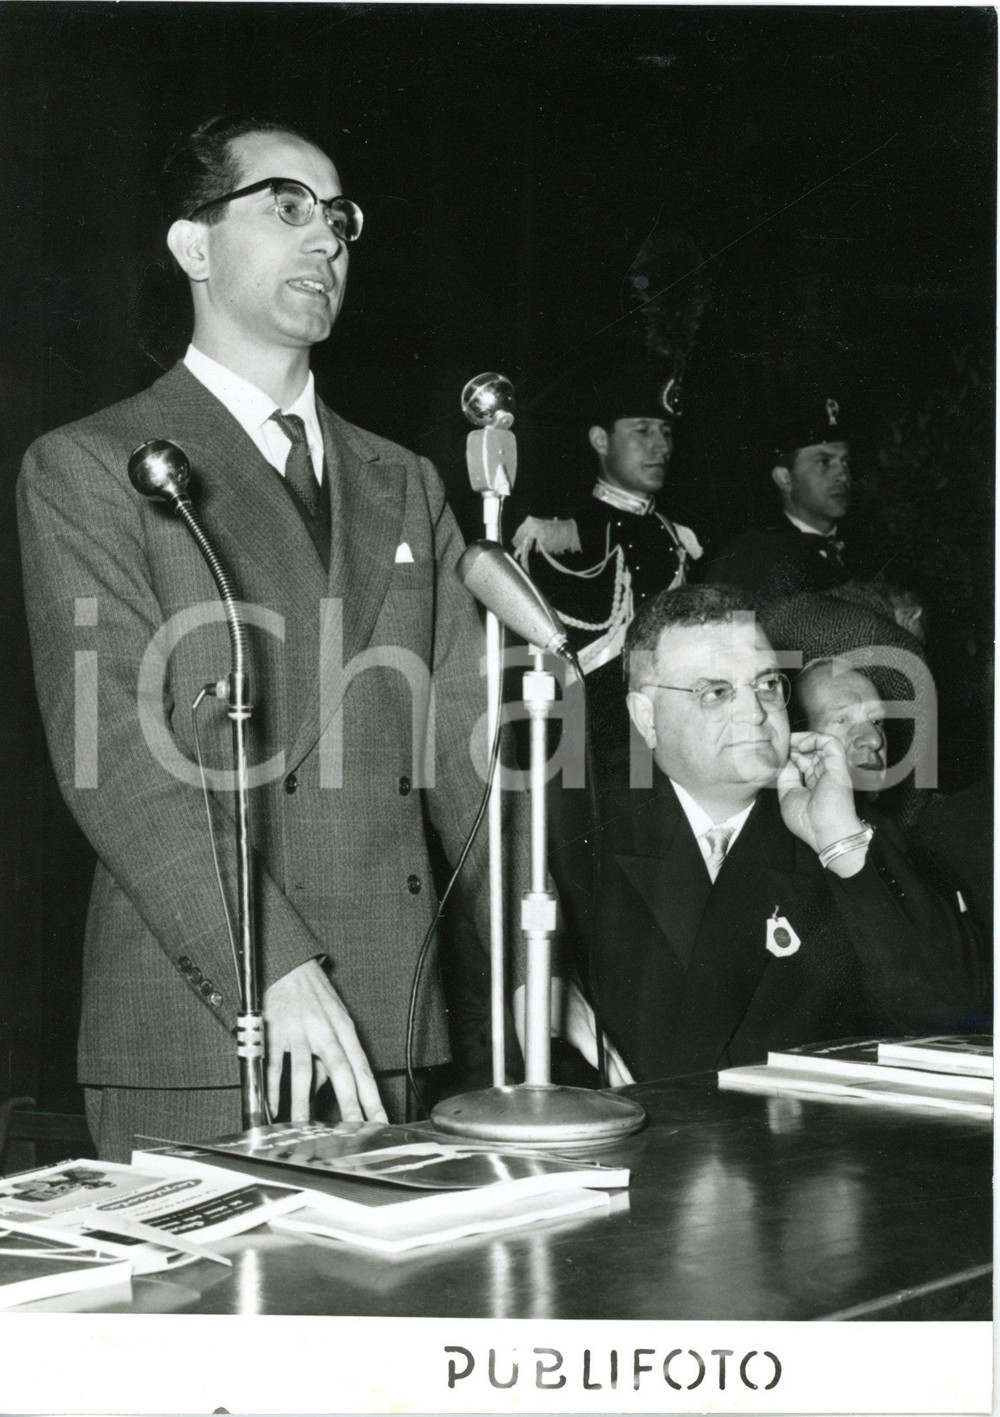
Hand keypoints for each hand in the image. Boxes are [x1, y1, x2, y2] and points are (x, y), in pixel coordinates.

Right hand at [263, 959, 387, 1123]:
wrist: (290, 965)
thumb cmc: (316, 997)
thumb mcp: (334, 1021)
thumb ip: (332, 1056)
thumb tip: (328, 1090)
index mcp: (345, 1030)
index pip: (362, 1069)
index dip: (372, 1097)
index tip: (380, 1120)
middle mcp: (326, 1031)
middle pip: (341, 1071)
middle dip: (349, 1103)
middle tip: (354, 1129)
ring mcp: (300, 1031)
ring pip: (304, 1071)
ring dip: (303, 1101)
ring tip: (304, 1127)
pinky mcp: (275, 1031)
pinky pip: (274, 1064)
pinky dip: (273, 1087)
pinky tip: (273, 1106)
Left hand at [512, 978, 634, 1087]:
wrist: (539, 965)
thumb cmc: (533, 995)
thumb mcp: (530, 1028)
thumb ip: (537, 1053)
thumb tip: (537, 1073)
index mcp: (578, 1028)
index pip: (600, 1056)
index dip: (612, 1073)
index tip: (623, 1086)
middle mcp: (589, 1021)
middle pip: (612, 1051)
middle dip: (624, 1071)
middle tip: (635, 1087)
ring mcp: (591, 1014)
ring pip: (610, 1041)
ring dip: (620, 1059)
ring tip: (629, 1076)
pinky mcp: (587, 1009)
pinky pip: (604, 1033)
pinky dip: (611, 1047)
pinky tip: (614, 1054)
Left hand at [777, 731, 862, 855]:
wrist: (826, 831)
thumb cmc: (807, 821)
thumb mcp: (787, 796)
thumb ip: (786, 777)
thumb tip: (784, 760)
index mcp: (814, 785)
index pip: (803, 763)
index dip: (790, 755)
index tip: (775, 753)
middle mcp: (824, 775)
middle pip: (810, 752)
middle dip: (794, 745)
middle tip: (779, 743)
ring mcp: (832, 768)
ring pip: (820, 744)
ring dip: (802, 739)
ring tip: (788, 741)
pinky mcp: (838, 763)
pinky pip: (829, 742)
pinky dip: (814, 739)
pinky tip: (800, 745)